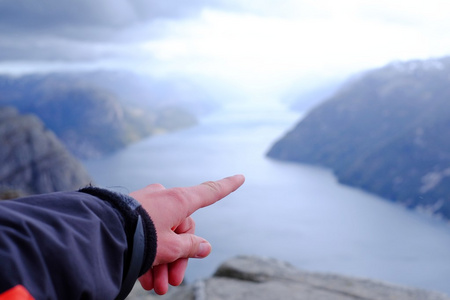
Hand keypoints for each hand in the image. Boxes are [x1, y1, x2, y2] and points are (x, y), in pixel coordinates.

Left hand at [130, 174, 244, 294]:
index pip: (210, 192)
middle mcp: (164, 198)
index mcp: (178, 200)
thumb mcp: (169, 248)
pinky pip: (146, 234)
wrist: (97, 235)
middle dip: (178, 257)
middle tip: (173, 282)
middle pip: (182, 229)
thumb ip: (190, 246)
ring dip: (163, 262)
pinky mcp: (131, 213)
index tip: (241, 177)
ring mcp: (146, 204)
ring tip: (156, 287)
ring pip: (163, 235)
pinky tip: (144, 279)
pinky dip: (148, 255)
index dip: (227, 186)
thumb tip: (205, 246)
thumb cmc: (137, 238)